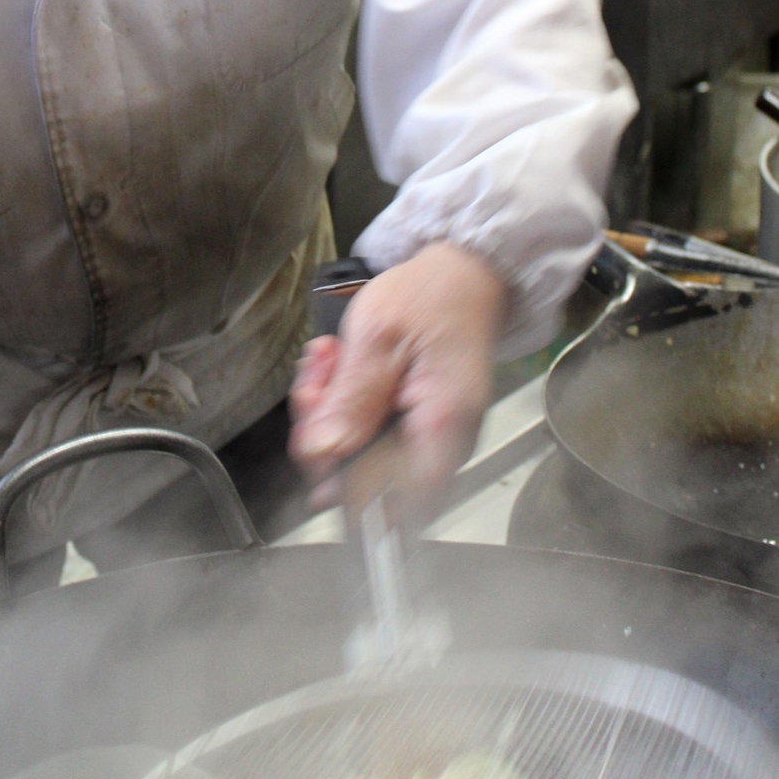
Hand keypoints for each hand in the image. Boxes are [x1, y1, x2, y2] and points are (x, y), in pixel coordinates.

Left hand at [288, 241, 504, 506]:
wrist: (465, 273)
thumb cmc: (434, 295)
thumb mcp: (377, 338)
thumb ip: (351, 401)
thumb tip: (323, 453)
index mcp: (441, 430)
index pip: (393, 505)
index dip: (345, 489)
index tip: (317, 448)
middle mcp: (443, 446)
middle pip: (368, 480)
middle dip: (325, 434)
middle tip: (314, 387)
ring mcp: (431, 438)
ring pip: (361, 456)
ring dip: (330, 413)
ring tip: (328, 363)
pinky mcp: (417, 425)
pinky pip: (370, 434)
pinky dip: (346, 404)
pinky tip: (341, 367)